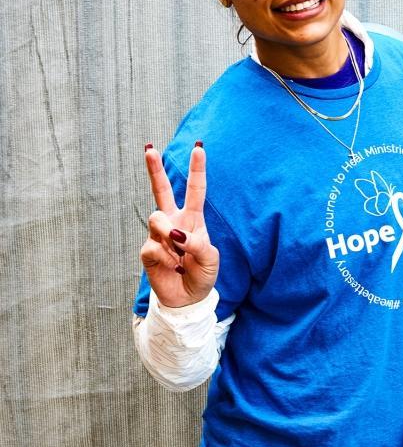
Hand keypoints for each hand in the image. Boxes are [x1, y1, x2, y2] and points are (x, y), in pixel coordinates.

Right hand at [140, 143, 219, 308]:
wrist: (187, 298)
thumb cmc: (202, 274)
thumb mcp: (210, 259)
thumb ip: (197, 242)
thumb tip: (174, 233)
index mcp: (193, 219)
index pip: (195, 190)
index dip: (197, 169)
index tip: (199, 148)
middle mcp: (174, 221)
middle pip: (161, 190)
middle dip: (154, 169)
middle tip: (149, 149)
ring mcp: (158, 235)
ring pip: (156, 219)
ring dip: (169, 236)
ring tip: (179, 256)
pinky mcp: (148, 250)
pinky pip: (154, 246)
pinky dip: (167, 258)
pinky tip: (172, 267)